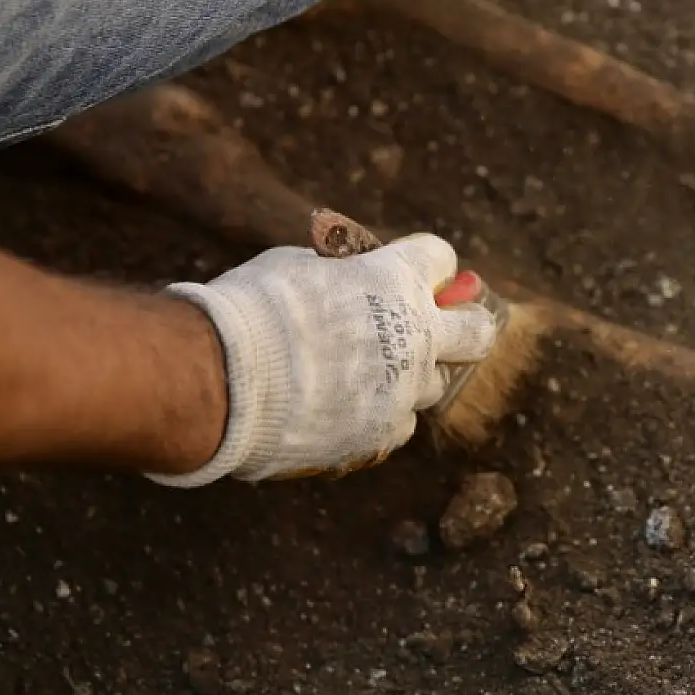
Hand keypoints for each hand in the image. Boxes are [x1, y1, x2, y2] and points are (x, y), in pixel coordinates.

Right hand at [149, 234, 496, 484]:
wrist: (219, 382)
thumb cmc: (251, 311)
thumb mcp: (300, 266)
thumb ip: (345, 272)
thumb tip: (360, 274)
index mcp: (398, 280)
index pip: (441, 259)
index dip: (425, 264)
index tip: (414, 271)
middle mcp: (417, 336)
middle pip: (476, 331)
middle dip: (466, 324)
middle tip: (448, 325)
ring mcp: (403, 391)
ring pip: (431, 383)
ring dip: (408, 374)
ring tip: (361, 372)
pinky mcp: (382, 435)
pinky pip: (398, 422)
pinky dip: (380, 412)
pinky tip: (343, 405)